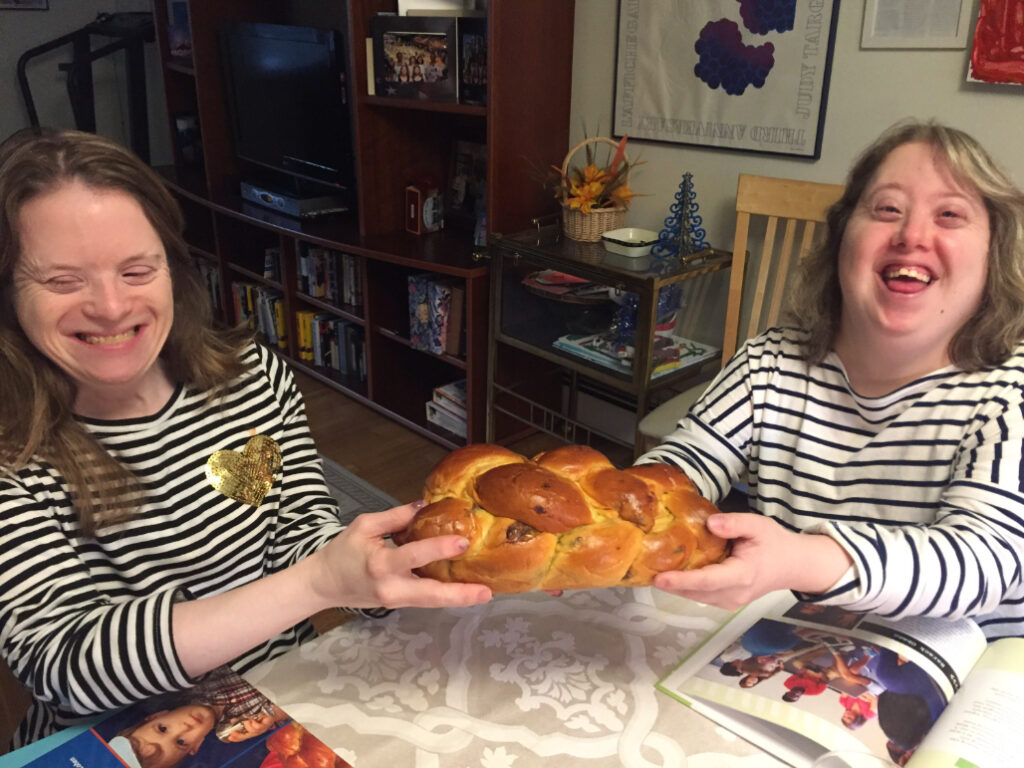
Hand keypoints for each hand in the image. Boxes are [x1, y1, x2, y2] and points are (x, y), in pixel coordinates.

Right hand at [307, 501, 491, 609]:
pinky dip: (445, 596)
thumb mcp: (365, 526)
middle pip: (430, 595)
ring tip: (484, 593)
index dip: (439, 549)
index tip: (463, 543)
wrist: (324, 584)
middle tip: (486, 592)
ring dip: (458, 599)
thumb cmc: (342, 552)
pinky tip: (465, 590)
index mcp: (380, 564)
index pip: (414, 556)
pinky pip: (426, 600)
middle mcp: (391, 587)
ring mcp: (396, 600)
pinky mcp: (399, 604)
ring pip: (431, 602)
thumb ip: (396, 516)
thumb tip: (425, 505)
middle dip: (460, 595)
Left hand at [652, 513, 851, 609]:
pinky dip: (685, 587)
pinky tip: (671, 573)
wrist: (793, 565)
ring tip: (651, 570)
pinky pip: (701, 596)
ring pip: (696, 596)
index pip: (707, 581)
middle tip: (643, 569)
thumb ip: (735, 523)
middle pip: (696, 592)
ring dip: (675, 586)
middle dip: (670, 583)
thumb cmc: (775, 542)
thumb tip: (709, 524)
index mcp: (742, 575)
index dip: (682, 580)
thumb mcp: (758, 525)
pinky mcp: (727, 602)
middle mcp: (734, 594)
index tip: (659, 577)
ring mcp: (731, 602)